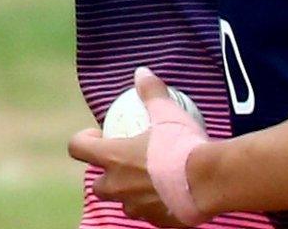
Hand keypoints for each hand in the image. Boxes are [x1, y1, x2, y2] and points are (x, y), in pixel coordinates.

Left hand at [68, 68, 209, 226]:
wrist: (209, 181)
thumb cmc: (182, 145)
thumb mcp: (167, 112)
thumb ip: (151, 92)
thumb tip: (142, 72)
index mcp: (113, 158)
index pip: (78, 149)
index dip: (82, 141)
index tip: (97, 135)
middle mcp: (119, 187)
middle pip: (99, 186)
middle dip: (106, 176)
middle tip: (123, 163)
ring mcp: (137, 207)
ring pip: (125, 204)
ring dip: (131, 193)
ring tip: (150, 180)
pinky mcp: (158, 222)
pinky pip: (151, 214)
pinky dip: (157, 205)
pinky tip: (172, 195)